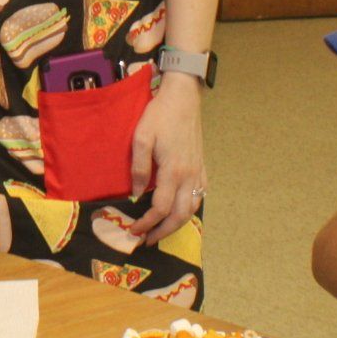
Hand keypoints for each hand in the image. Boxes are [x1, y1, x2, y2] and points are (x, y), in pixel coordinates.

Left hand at [127, 72, 205, 244]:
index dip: (147, 223)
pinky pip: (200, 195)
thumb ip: (138, 168)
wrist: (183, 97)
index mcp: (173, 171)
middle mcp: (189, 176)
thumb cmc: (159, 115)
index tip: (134, 231)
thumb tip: (135, 194)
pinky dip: (190, 208)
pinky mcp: (202, 166)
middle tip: (147, 239)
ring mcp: (198, 172)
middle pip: (179, 215)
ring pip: (192, 208)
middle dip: (163, 231)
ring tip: (162, 229)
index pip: (160, 208)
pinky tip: (180, 209)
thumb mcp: (141, 137)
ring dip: (177, 223)